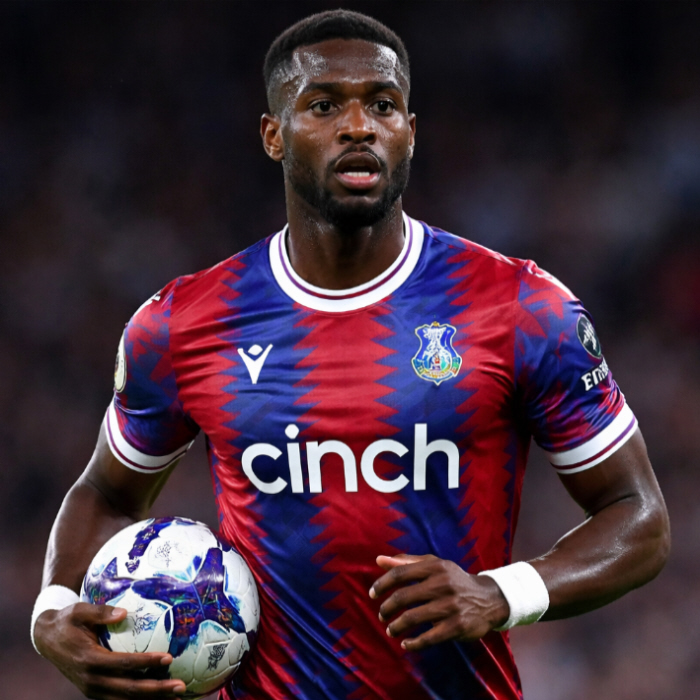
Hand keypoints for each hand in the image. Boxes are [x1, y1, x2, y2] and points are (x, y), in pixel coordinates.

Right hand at [34, 603, 185, 698]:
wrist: (46, 639)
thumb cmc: (67, 621)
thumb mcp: (79, 611)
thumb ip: (100, 612)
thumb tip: (124, 613)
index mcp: (90, 660)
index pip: (124, 664)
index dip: (146, 663)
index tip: (169, 658)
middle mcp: (92, 680)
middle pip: (129, 690)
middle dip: (156, 691)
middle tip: (181, 687)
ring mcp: (93, 689)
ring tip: (177, 699)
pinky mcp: (96, 691)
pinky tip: (159, 698)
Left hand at [369, 553, 508, 650]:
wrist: (489, 599)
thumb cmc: (453, 580)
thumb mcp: (434, 565)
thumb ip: (406, 562)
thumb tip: (379, 560)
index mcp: (434, 566)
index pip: (400, 573)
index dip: (382, 584)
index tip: (372, 594)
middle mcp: (442, 584)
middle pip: (403, 596)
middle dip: (387, 608)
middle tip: (381, 615)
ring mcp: (450, 605)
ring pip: (413, 617)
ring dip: (397, 626)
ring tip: (391, 630)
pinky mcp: (457, 626)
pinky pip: (429, 637)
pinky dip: (413, 643)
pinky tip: (405, 643)